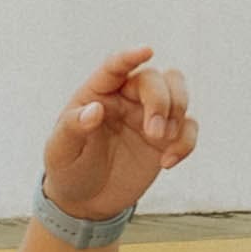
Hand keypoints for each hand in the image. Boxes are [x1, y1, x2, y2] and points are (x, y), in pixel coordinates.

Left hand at [39, 45, 198, 223]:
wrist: (86, 200)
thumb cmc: (68, 167)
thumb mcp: (61, 151)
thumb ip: (73, 127)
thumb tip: (94, 109)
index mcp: (98, 92)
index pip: (115, 67)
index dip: (130, 57)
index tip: (147, 51)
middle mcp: (127, 97)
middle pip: (155, 78)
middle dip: (161, 101)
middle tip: (154, 132)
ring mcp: (149, 116)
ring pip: (178, 91)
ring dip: (178, 112)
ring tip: (161, 142)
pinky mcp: (167, 138)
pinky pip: (189, 127)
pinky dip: (186, 142)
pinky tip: (167, 163)